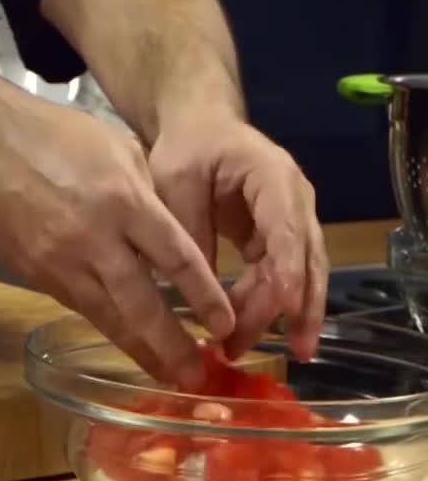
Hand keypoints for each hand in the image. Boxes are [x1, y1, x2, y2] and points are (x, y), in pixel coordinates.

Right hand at [0, 92, 233, 388]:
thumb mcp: (120, 148)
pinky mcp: (35, 274)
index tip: (225, 327)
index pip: (176, 260)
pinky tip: (125, 340)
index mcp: (124, 201)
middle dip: (171, 347)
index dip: (204, 299)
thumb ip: (149, 196)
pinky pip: (78, 305)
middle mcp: (94, 240)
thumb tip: (171, 235)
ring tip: (165, 375)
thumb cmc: (57, 135)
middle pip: (140, 305)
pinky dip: (106, 325)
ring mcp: (60, 262)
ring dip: (138, 350)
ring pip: (106, 318)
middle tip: (197, 378)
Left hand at [148, 114, 327, 361]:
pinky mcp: (278, 237)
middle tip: (268, 349)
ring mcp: (292, 220)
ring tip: (261, 352)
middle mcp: (295, 200)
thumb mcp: (177, 183)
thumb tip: (198, 291)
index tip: (281, 311)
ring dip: (284, 314)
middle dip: (292, 308)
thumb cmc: (188, 149)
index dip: (286, 274)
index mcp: (274, 178)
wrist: (201, 128)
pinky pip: (281, 275)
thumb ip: (190, 232)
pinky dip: (269, 304)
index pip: (288, 232)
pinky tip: (250, 333)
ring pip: (301, 274)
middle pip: (305, 260)